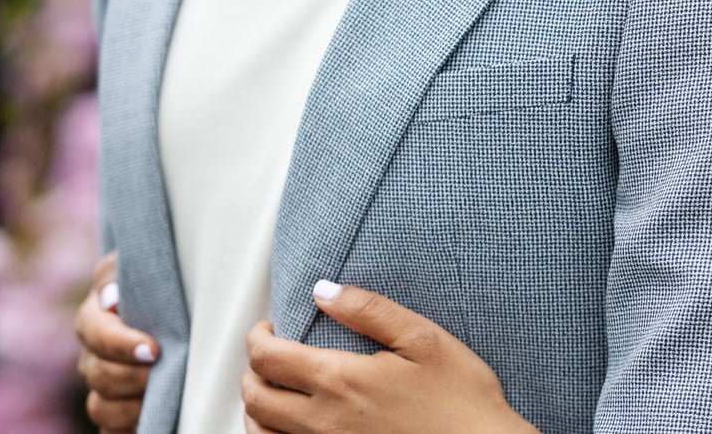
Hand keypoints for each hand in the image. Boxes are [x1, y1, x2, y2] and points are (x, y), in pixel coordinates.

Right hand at [75, 252, 157, 432]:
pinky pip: (108, 432)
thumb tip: (111, 297)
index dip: (120, 344)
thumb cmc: (165, 280)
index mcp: (95, 315)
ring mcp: (101, 385)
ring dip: (130, 407)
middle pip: (97, 374)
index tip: (153, 349)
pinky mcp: (115, 411)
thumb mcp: (148, 264)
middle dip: (131, 377)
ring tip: (163, 398)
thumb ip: (126, 270)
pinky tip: (153, 419)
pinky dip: (126, 430)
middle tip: (166, 373)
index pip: (94, 332)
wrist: (179, 306)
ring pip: (100, 407)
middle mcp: (92, 354)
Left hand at [240, 282, 535, 433]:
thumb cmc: (461, 398)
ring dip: (256, 409)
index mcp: (341, 381)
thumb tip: (323, 290)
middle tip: (264, 355)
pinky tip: (289, 426)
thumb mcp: (423, 338)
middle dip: (250, 371)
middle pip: (255, 399)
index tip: (268, 327)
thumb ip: (369, 310)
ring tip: (272, 390)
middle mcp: (324, 422)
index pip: (268, 358)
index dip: (257, 337)